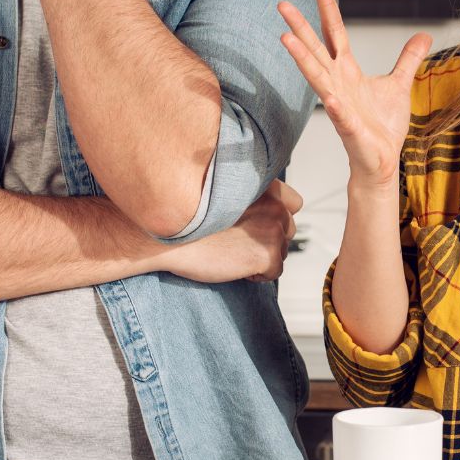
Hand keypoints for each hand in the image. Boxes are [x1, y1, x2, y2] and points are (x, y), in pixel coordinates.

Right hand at [158, 180, 302, 282]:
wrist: (165, 236)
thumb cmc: (189, 216)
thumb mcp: (225, 193)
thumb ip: (252, 197)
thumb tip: (273, 214)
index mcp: (264, 184)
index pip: (294, 202)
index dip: (275, 216)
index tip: (254, 223)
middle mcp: (274, 203)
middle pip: (289, 228)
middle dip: (269, 238)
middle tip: (238, 240)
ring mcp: (273, 228)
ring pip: (282, 251)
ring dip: (261, 256)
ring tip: (232, 251)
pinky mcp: (267, 253)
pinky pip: (274, 272)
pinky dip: (257, 275)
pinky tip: (233, 265)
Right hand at [278, 0, 430, 191]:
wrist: (381, 160)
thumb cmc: (382, 125)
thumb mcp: (399, 84)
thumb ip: (407, 58)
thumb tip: (423, 34)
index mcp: (348, 71)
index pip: (335, 32)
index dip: (327, 8)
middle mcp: (338, 83)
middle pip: (316, 49)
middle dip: (300, 26)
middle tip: (282, 4)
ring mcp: (339, 104)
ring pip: (317, 77)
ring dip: (302, 59)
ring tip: (286, 39)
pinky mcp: (348, 127)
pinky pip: (339, 113)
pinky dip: (333, 105)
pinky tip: (327, 95)